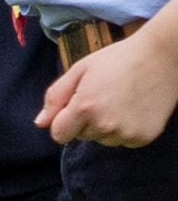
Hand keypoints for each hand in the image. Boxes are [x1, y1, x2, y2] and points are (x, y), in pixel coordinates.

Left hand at [38, 30, 177, 146]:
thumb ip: (56, 96)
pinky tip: (131, 109)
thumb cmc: (116, 60)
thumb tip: (39, 123)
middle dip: (83, 120)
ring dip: (103, 126)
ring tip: (117, 101)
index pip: (59, 134)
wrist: (161, 58)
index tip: (72, 106)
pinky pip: (122, 141)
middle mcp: (106, 125)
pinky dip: (123, 130)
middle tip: (100, 96)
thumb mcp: (79, 70)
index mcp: (85, 107)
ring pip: (102, 140)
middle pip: (81, 136)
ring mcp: (127, 134)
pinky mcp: (144, 138)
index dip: (62, 120)